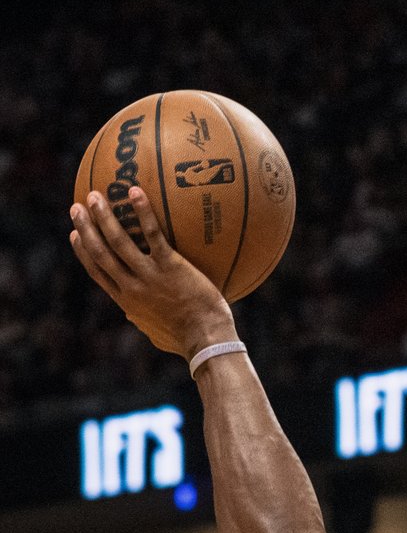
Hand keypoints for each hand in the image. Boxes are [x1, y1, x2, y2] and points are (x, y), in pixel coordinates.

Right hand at [69, 188, 235, 359]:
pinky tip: (135, 191)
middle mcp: (132, 287)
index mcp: (128, 301)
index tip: (74, 234)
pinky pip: (152, 234)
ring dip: (103, 217)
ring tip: (95, 195)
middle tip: (77, 207)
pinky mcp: (170, 266)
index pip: (98, 272)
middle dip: (85, 229)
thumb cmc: (188, 340)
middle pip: (100, 253)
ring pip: (117, 241)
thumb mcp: (158, 333)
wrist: (206, 341)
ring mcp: (149, 276)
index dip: (83, 252)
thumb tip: (137, 317)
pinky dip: (142, 212)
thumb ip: (145, 319)